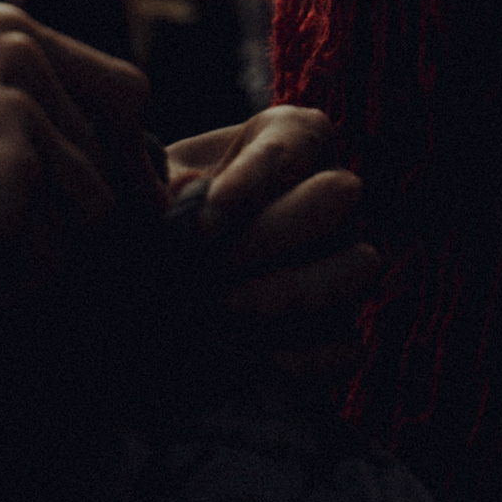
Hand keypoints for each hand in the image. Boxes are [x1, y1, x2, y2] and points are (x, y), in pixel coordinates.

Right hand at [0, 4, 150, 317]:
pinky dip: (8, 284)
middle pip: (116, 154)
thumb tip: (146, 166)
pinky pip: (55, 255)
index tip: (114, 202)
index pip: (125, 92)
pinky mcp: (12, 172)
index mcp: (7, 29)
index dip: (125, 157)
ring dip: (37, 248)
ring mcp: (17, 108)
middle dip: (76, 210)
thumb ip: (35, 109)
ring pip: (93, 210)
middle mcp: (18, 52)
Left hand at [166, 106, 376, 369]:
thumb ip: (165, 185)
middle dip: (270, 233)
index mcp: (291, 142)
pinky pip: (348, 346)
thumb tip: (178, 200)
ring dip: (294, 289)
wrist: (142, 296)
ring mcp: (340, 263)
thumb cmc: (157, 222)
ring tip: (224, 310)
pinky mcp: (334, 333)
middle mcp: (329, 196)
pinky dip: (308, 358)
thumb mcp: (155, 191)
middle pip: (338, 194)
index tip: (204, 221)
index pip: (300, 140)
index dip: (255, 178)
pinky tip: (252, 360)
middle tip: (210, 266)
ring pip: (359, 265)